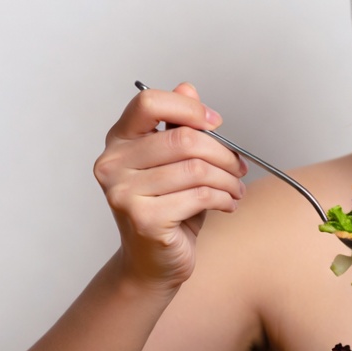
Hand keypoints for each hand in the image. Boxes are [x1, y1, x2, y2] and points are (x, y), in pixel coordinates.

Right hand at [93, 82, 247, 288]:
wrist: (152, 263)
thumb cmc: (167, 209)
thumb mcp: (175, 163)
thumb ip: (179, 126)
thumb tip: (188, 87)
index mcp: (119, 141)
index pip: (148, 103)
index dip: (189, 107)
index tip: (215, 122)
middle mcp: (113, 164)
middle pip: (183, 138)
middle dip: (222, 152)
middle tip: (238, 166)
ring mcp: (123, 193)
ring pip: (197, 169)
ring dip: (228, 179)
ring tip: (235, 189)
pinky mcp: (143, 219)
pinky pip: (199, 196)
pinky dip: (224, 198)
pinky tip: (227, 204)